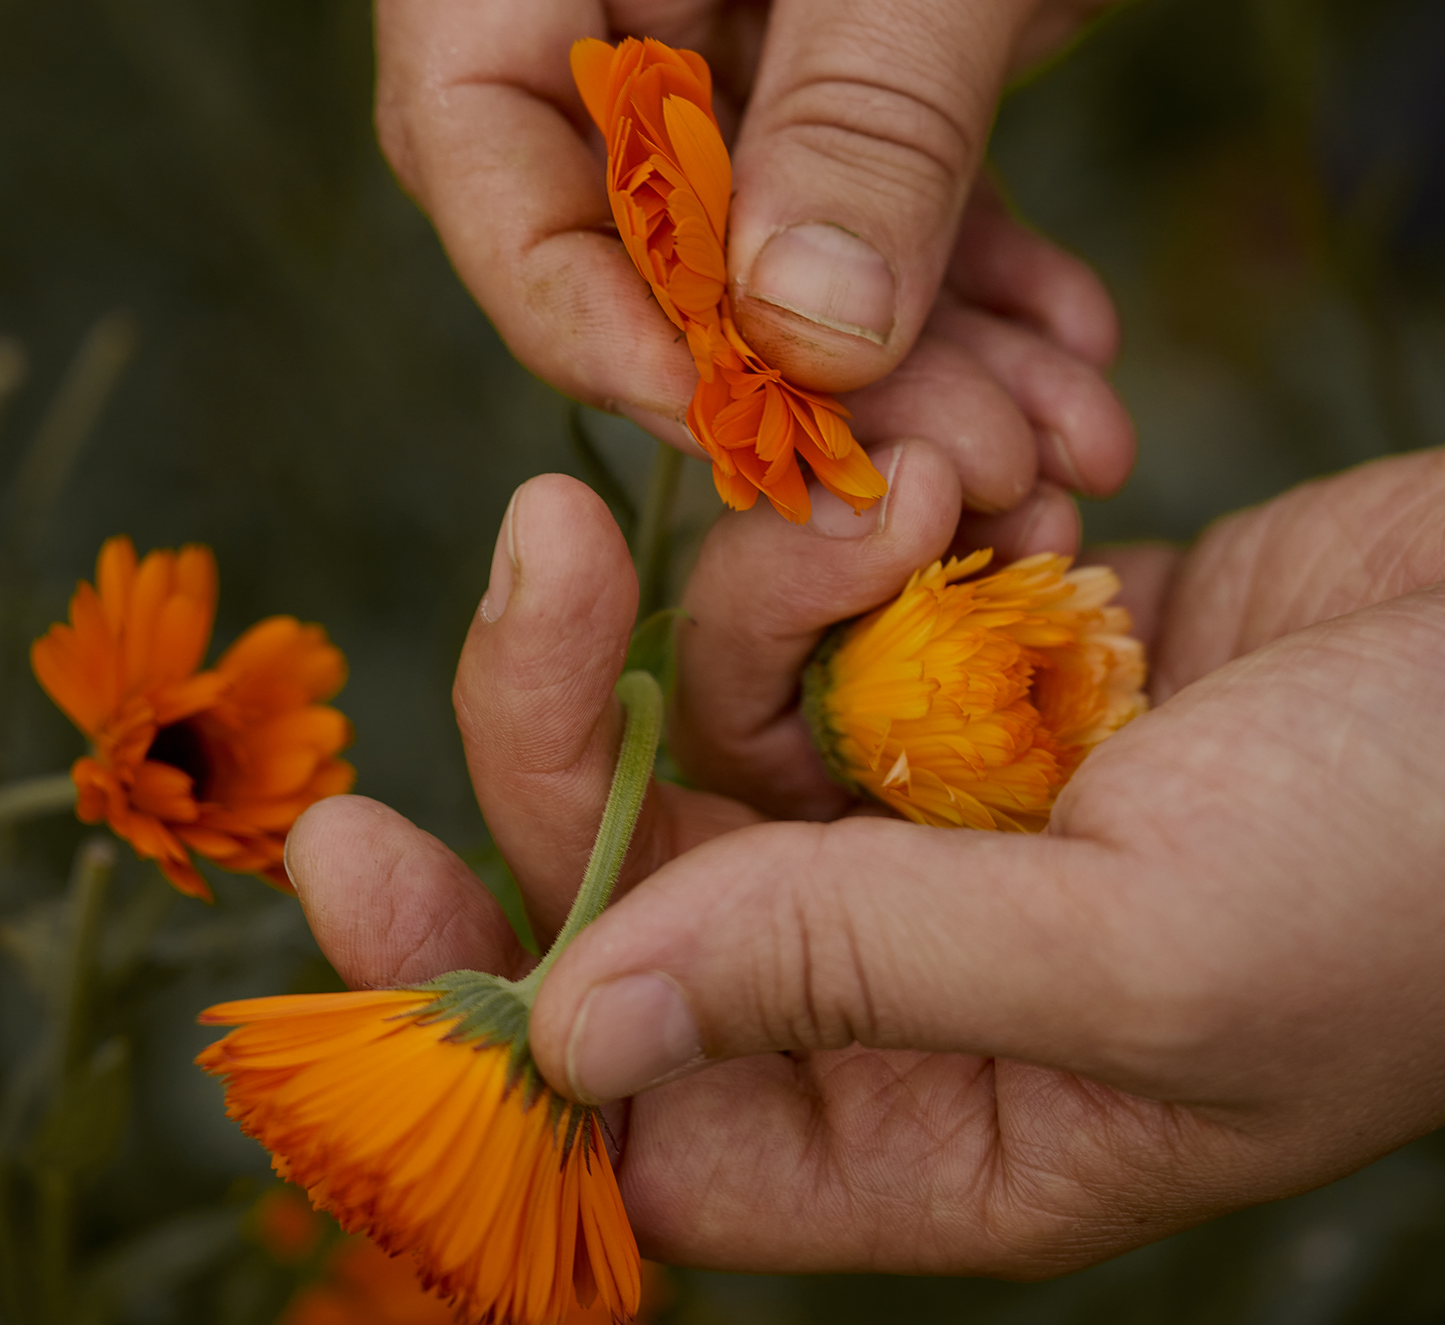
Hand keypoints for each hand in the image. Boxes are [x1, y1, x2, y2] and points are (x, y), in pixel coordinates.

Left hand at [286, 447, 1444, 1275]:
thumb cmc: (1426, 869)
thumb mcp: (1143, 957)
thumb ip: (845, 983)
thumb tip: (576, 1023)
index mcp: (928, 1124)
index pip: (629, 1106)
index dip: (475, 996)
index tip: (356, 861)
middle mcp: (900, 981)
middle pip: (636, 864)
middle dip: (574, 706)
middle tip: (545, 543)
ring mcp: (930, 814)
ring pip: (722, 701)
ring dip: (768, 580)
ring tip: (908, 498)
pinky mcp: (970, 673)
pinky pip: (827, 602)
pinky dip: (866, 528)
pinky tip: (977, 477)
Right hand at [374, 0, 1134, 515]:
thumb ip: (864, 113)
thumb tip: (808, 338)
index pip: (479, 139)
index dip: (579, 307)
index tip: (716, 416)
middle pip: (659, 237)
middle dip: (815, 382)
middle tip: (945, 479)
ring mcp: (745, 31)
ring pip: (795, 255)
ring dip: (932, 372)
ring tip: (1059, 454)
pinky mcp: (858, 65)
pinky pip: (894, 209)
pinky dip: (984, 292)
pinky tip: (1072, 357)